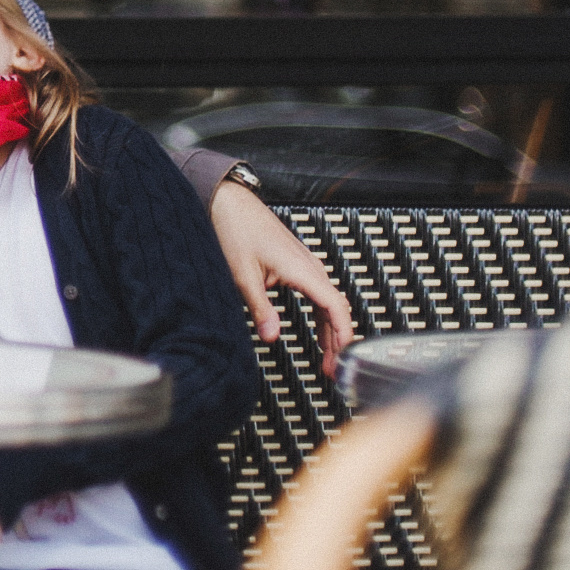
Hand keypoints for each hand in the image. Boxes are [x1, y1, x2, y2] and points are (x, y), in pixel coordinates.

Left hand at [211, 181, 354, 376]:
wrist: (227, 200)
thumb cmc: (234, 228)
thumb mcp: (243, 274)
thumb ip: (260, 308)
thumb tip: (271, 335)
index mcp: (302, 268)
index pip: (336, 307)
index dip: (342, 336)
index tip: (340, 359)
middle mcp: (309, 264)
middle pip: (336, 308)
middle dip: (337, 340)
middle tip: (331, 369)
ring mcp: (304, 262)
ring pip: (328, 301)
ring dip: (330, 329)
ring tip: (326, 357)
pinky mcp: (296, 261)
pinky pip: (318, 292)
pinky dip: (321, 314)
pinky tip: (317, 330)